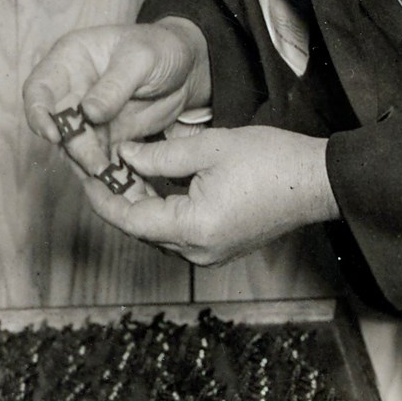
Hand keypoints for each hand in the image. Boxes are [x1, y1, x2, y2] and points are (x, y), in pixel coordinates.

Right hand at [21, 20, 210, 179]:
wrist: (187, 67)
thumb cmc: (160, 48)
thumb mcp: (141, 58)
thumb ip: (114, 84)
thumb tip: (88, 112)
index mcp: (70, 62)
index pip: (39, 88)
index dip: (38, 113)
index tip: (53, 134)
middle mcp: (73, 92)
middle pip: (59, 127)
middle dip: (74, 149)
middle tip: (96, 166)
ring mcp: (89, 120)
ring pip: (79, 150)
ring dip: (91, 168)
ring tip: (112, 181)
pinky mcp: (108, 140)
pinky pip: (103, 161)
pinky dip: (111, 177)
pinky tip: (124, 188)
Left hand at [80, 127, 338, 266]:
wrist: (316, 183)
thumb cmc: (271, 162)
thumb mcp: (209, 147)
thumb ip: (159, 156)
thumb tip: (124, 156)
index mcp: (192, 228)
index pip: (129, 218)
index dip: (102, 195)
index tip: (85, 173)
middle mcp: (197, 250)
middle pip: (141, 227)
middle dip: (118, 197)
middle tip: (98, 165)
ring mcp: (209, 253)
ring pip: (158, 230)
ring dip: (139, 203)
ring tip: (122, 170)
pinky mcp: (219, 247)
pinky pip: (178, 232)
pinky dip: (161, 209)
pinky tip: (154, 182)